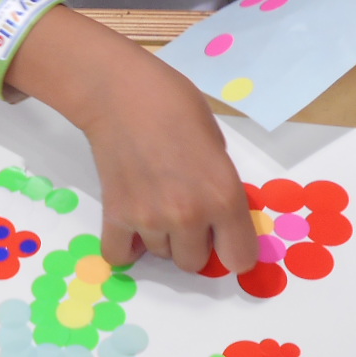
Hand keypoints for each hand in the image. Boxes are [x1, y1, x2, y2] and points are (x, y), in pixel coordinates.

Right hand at [75, 44, 258, 274]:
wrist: (120, 92)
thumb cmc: (175, 104)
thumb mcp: (218, 144)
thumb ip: (221, 186)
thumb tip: (217, 216)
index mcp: (224, 195)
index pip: (240, 260)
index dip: (234, 249)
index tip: (224, 237)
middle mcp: (189, 216)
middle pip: (195, 264)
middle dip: (194, 243)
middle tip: (184, 211)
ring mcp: (149, 219)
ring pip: (161, 255)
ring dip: (161, 237)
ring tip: (154, 202)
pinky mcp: (115, 216)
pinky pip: (120, 256)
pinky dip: (127, 246)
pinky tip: (131, 226)